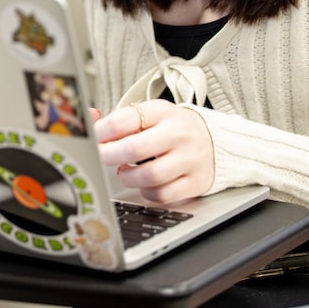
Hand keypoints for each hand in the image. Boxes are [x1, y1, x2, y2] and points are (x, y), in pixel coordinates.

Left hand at [94, 99, 213, 202]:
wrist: (218, 142)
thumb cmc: (174, 129)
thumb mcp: (152, 115)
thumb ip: (121, 120)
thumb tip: (90, 119)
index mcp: (162, 112)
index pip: (124, 120)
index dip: (101, 132)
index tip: (93, 139)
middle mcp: (178, 134)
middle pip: (135, 148)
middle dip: (109, 156)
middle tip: (102, 158)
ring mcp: (189, 159)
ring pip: (149, 175)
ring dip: (128, 177)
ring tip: (124, 171)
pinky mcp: (195, 182)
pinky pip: (163, 194)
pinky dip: (147, 192)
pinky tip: (144, 184)